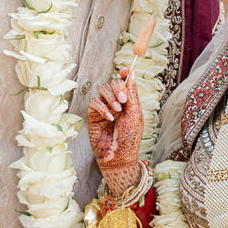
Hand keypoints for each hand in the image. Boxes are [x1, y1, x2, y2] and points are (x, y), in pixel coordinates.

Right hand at [87, 68, 143, 197]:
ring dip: (110, 97)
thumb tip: (131, 72)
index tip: (126, 70)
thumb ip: (132, 92)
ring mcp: (103, 108)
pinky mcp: (92, 116)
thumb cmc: (130, 137)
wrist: (119, 156)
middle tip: (124, 100)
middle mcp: (115, 102)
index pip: (124, 82)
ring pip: (102, 89)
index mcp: (128, 101)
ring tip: (118, 110)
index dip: (125, 74)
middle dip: (118, 87)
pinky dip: (102, 108)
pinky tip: (109, 118)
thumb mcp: (135, 113)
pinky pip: (93, 102)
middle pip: (112, 82)